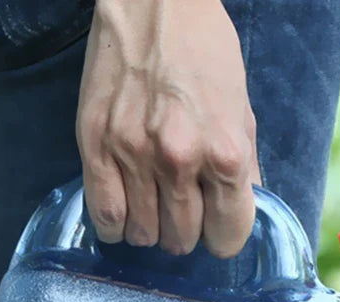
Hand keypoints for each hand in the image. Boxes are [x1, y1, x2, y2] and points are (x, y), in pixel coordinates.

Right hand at [76, 0, 260, 258]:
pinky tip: (123, 213)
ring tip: (151, 207)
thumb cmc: (204, 52)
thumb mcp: (241, 110)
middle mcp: (180, 160)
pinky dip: (115, 226)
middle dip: (185, 233)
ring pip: (143, 235)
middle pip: (182, 240)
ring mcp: (134, 155)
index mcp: (225, 153)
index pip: (227, 236)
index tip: (215, 227)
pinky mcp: (96, 146)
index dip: (222, 237)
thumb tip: (239, 214)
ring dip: (149, 228)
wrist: (155, 2)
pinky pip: (104, 216)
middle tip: (181, 211)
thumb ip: (243, 169)